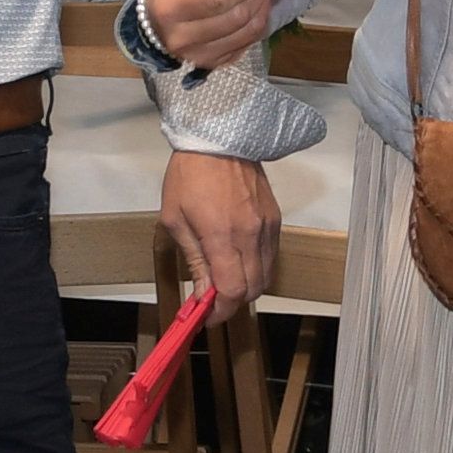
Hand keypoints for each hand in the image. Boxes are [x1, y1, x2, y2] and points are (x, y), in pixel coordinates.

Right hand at [141, 0, 278, 72]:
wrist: (153, 27)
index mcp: (172, 7)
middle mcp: (183, 36)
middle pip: (236, 15)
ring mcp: (199, 55)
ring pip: (246, 32)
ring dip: (263, 8)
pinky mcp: (212, 65)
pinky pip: (246, 44)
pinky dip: (257, 25)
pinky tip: (256, 11)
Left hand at [158, 147, 278, 309]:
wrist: (219, 137)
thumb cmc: (189, 175)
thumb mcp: (176, 219)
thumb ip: (195, 260)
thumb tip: (203, 294)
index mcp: (222, 235)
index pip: (233, 291)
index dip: (220, 311)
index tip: (206, 315)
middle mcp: (252, 234)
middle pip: (253, 289)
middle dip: (233, 302)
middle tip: (213, 300)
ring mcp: (268, 226)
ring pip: (266, 275)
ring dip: (247, 286)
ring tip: (225, 280)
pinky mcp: (276, 218)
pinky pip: (271, 256)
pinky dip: (257, 267)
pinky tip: (238, 259)